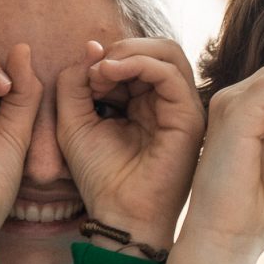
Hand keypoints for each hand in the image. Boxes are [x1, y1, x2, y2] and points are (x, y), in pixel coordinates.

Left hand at [55, 39, 203, 248]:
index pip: (136, 59)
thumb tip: (93, 47)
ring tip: (101, 72)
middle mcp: (168, 103)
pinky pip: (170, 73)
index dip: (106, 58)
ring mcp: (182, 109)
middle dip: (121, 49)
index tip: (82, 79)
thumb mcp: (74, 121)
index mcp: (146, 103)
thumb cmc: (100, 178)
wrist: (119, 216)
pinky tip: (111, 75)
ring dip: (129, 53)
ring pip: (168, 54)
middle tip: (94, 69)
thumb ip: (75, 82)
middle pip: (157, 49)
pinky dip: (139, 64)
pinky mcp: (189, 118)